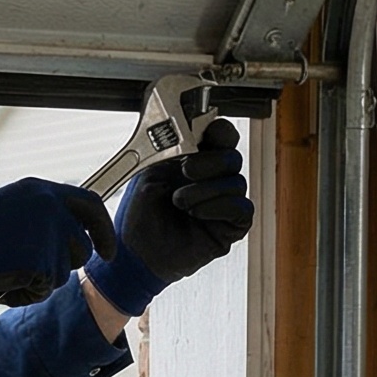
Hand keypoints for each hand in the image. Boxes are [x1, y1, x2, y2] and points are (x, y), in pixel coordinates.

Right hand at [0, 177, 116, 309]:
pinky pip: (46, 288)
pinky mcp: (46, 261)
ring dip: (43, 278)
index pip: (88, 203)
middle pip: (82, 242)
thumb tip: (52, 236)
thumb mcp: (2, 211)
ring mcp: (51, 234)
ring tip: (8, 272)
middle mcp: (51, 207)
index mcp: (38, 190)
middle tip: (53, 271)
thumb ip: (33, 218)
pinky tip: (3, 281)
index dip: (101, 227)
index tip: (106, 245)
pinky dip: (26, 292)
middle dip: (72, 260)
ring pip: (64, 269)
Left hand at [83, 117, 254, 316]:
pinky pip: (241, 209)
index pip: (223, 138)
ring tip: (179, 202)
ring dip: (204, 190)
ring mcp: (224, 204)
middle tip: (185, 170)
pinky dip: (218, 207)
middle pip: (233, 158)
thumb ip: (172, 148)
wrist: (135, 253)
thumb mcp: (150, 172)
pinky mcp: (231, 227)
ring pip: (237, 183)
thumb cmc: (139, 215)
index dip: (220, 132)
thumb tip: (190, 123)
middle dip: (209, 162)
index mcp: (197, 162)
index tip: (206, 133)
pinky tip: (196, 213)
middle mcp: (214, 181)